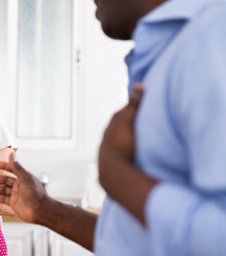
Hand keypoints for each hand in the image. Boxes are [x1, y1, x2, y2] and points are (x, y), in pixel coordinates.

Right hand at [0, 153, 47, 223]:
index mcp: (23, 178)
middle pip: (4, 180)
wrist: (39, 210)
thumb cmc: (35, 193)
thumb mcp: (25, 177)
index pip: (12, 169)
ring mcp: (16, 195)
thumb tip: (11, 153)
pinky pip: (2, 199)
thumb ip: (16, 166)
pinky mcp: (13, 203)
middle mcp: (19, 185)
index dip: (4, 166)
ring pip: (2, 190)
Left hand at [98, 83, 154, 224]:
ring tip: (141, 136)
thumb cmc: (122, 144)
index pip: (124, 110)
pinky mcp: (111, 158)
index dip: (135, 107)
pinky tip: (132, 151)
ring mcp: (109, 146)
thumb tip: (139, 85)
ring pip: (120, 137)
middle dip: (131, 121)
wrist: (112, 171)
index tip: (146, 105)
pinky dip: (126, 147)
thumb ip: (134, 105)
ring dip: (128, 135)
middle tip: (146, 119)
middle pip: (121, 123)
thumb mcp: (130, 122)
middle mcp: (108, 133)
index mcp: (114, 122)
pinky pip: (120, 149)